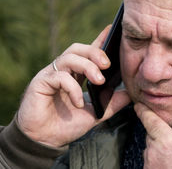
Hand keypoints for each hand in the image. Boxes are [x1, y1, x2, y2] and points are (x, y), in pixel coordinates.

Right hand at [17, 25, 130, 147]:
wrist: (44, 142)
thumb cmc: (66, 125)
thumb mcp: (95, 113)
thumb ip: (112, 103)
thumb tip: (131, 93)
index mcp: (76, 74)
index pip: (89, 52)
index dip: (100, 39)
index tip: (112, 29)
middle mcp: (63, 70)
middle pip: (78, 49)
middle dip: (95, 52)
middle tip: (108, 65)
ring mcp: (51, 75)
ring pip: (69, 57)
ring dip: (87, 66)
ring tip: (99, 81)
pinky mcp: (40, 82)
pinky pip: (59, 76)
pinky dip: (72, 88)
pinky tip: (79, 102)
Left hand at [134, 103, 171, 168]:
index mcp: (166, 140)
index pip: (150, 120)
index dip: (143, 110)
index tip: (138, 104)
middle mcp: (153, 150)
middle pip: (151, 134)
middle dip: (159, 133)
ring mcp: (149, 163)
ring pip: (150, 148)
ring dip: (158, 147)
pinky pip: (149, 160)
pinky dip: (157, 159)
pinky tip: (170, 164)